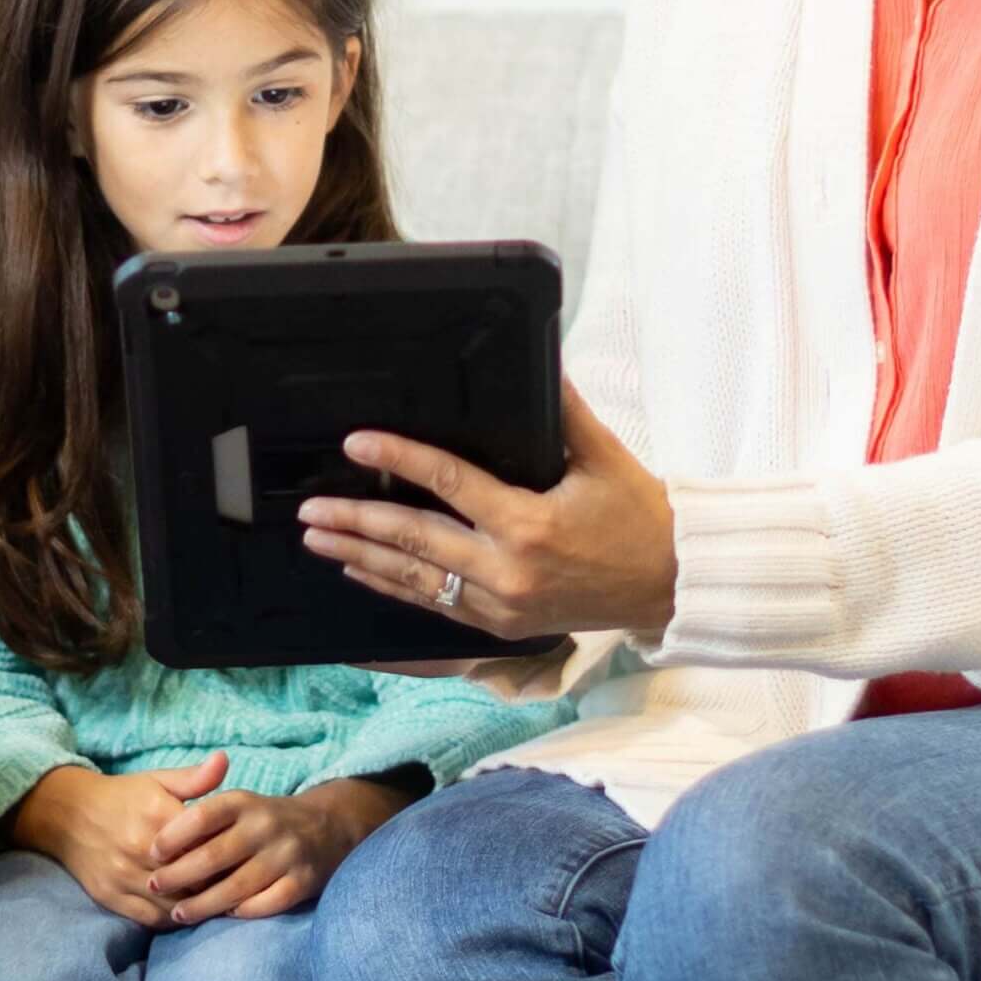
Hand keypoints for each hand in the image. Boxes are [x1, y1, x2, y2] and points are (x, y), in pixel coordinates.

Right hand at [8, 755, 228, 925]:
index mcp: (156, 815)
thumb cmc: (122, 796)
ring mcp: (124, 876)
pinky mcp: (111, 897)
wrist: (67, 815)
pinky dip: (174, 918)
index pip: (205, 845)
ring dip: (198, 906)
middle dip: (217, 884)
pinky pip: (152, 918)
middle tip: (234, 884)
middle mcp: (140, 848)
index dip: (227, 856)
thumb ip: (194, 778)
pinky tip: (187, 911)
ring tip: (216, 901)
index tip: (241, 858)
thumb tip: (225, 760)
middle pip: (194, 879)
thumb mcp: (157, 780)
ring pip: (175, 903)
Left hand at [147, 775, 413, 922]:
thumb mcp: (237, 802)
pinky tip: (222, 917)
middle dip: (179, 875)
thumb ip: (201, 810)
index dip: (174, 835)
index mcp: (244, 802)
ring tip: (178, 913)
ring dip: (203, 904)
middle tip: (155, 885)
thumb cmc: (263, 820)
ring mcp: (286, 855)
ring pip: (236, 886)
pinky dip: (241, 913)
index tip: (152, 852)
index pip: (202, 816)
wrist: (326, 827)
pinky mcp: (302, 882)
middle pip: (214, 855)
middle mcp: (265, 826)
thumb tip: (157, 834)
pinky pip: (265, 904)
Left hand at [298, 378, 677, 643]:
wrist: (669, 585)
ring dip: (359, 555)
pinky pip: (432, 605)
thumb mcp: (603, 456)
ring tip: (317, 537)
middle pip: (412, 540)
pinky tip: (359, 570)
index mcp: (528, 524)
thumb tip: (542, 355)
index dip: (397, 458)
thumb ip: (564, 409)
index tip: (356, 442)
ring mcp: (499, 604)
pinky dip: (391, 585)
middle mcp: (506, 570)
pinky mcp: (500, 625)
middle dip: (355, 521)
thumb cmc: (638, 515)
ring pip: (412, 578)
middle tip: (310, 508)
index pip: (447, 483)